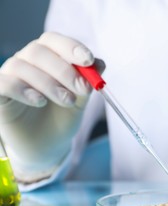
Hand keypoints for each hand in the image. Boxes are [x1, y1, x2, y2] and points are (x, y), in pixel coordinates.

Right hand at [0, 32, 103, 182]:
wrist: (47, 144)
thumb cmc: (62, 116)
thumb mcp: (80, 99)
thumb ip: (87, 81)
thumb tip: (100, 63)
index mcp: (48, 56)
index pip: (54, 41)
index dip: (71, 47)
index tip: (89, 60)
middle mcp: (26, 61)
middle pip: (39, 52)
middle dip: (65, 70)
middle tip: (83, 89)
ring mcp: (9, 75)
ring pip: (22, 67)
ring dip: (50, 84)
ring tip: (68, 101)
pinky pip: (4, 83)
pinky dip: (23, 90)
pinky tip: (40, 101)